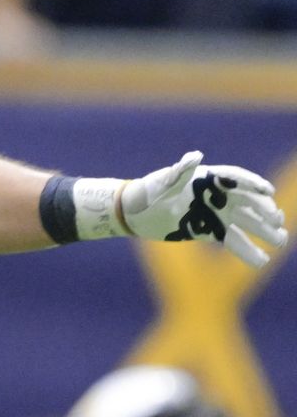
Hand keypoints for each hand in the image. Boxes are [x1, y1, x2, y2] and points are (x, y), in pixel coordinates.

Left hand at [120, 152, 287, 266]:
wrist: (136, 213)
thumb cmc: (148, 192)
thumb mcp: (162, 183)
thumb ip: (179, 171)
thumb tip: (194, 156)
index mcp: (207, 178)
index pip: (235, 178)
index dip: (252, 184)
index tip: (268, 191)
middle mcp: (216, 195)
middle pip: (247, 201)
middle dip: (264, 210)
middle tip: (276, 221)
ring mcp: (216, 213)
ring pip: (246, 222)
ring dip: (264, 231)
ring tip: (281, 240)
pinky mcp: (211, 230)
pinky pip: (233, 240)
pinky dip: (247, 251)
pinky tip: (262, 261)